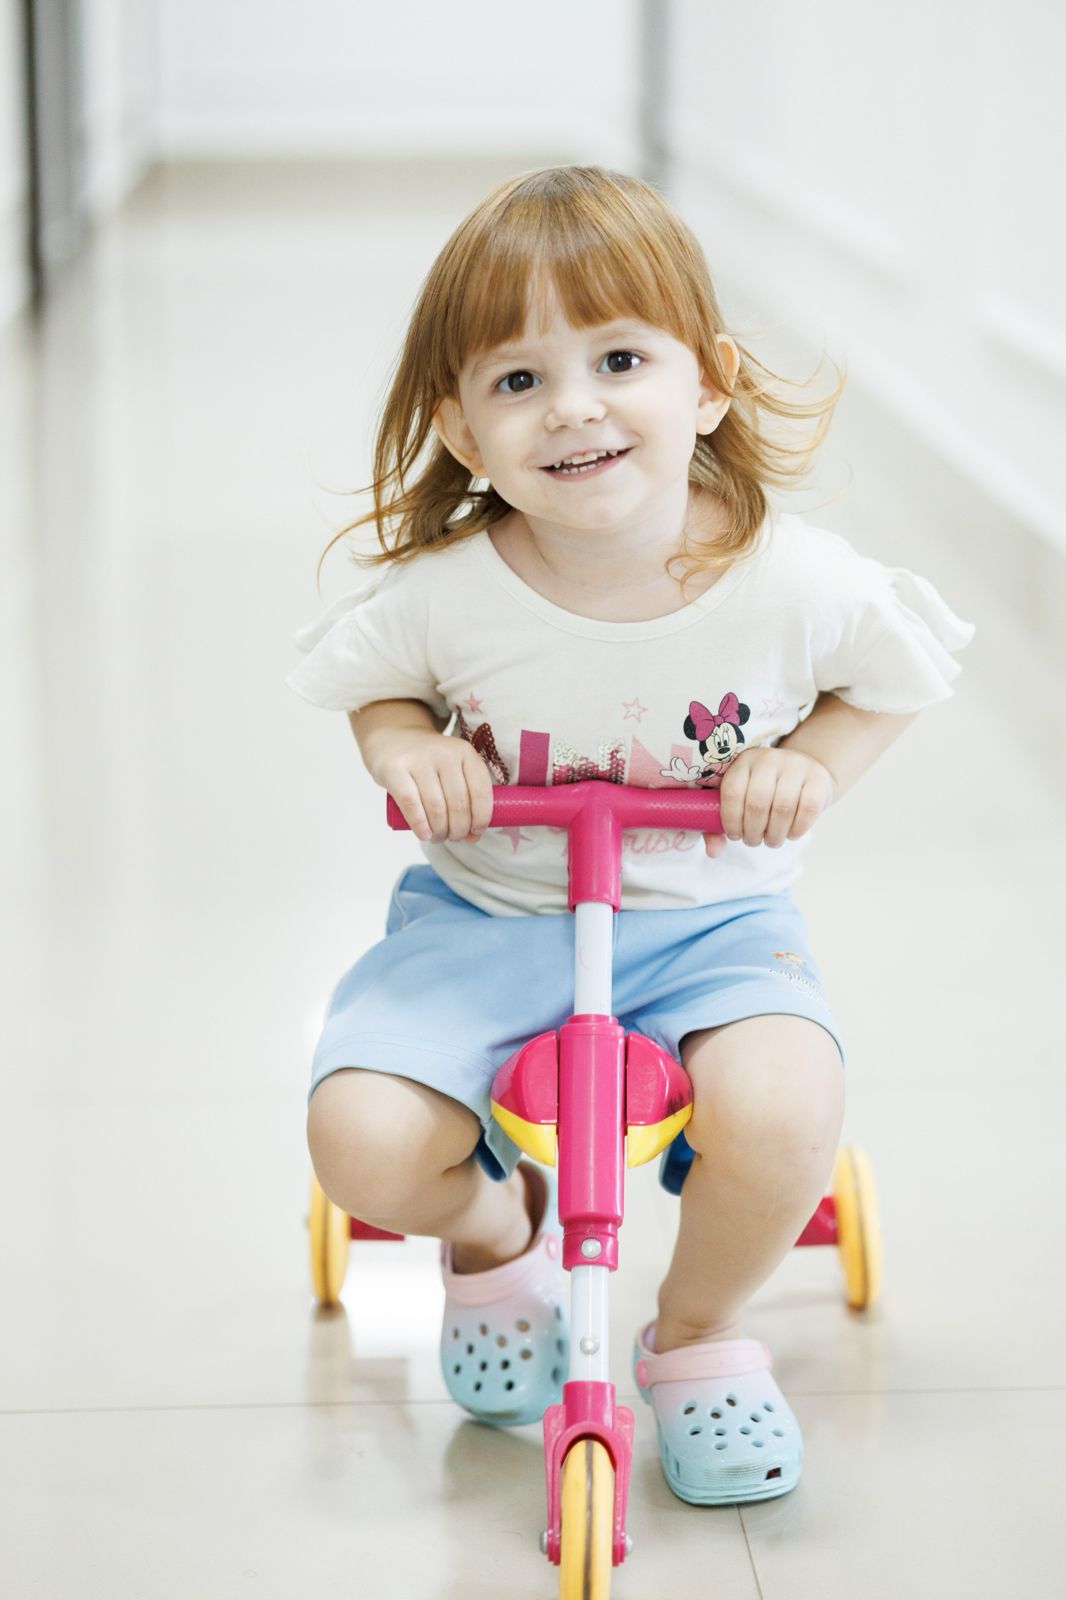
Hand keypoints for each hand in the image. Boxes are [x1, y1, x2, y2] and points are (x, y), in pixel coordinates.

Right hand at [368, 729, 493, 842]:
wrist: (392, 739)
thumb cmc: (429, 763)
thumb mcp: (453, 768)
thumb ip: (467, 797)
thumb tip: (474, 837)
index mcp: (465, 752)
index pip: (481, 791)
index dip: (481, 818)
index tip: (476, 832)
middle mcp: (444, 753)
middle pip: (458, 803)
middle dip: (459, 829)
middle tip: (455, 838)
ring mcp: (419, 760)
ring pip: (436, 807)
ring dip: (440, 832)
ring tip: (439, 838)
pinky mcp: (395, 769)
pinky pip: (411, 804)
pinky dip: (420, 825)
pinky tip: (424, 835)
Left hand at [704, 748, 835, 857]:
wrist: (805, 772)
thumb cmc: (766, 790)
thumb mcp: (742, 797)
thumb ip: (721, 822)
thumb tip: (713, 852)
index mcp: (744, 761)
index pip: (732, 792)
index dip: (731, 820)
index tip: (734, 835)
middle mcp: (769, 759)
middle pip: (757, 802)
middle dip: (753, 831)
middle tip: (753, 841)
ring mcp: (796, 766)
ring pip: (783, 808)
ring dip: (775, 834)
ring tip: (771, 841)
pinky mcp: (818, 778)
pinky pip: (808, 809)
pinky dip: (797, 829)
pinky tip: (791, 834)